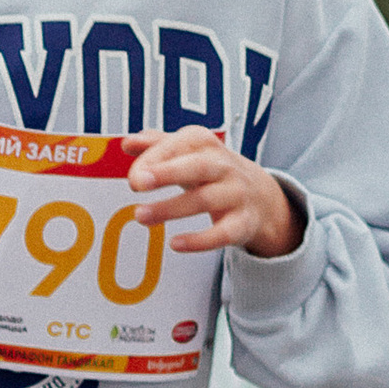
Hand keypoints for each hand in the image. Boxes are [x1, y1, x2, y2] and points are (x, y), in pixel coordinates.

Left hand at [125, 128, 299, 258]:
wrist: (261, 197)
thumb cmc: (212, 171)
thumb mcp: (188, 153)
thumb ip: (157, 146)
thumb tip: (127, 143)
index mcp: (206, 144)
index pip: (180, 144)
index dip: (154, 157)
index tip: (133, 175)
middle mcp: (223, 166)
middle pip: (196, 167)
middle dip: (166, 173)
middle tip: (136, 183)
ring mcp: (236, 194)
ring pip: (204, 200)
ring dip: (171, 208)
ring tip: (141, 216)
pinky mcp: (243, 223)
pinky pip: (223, 233)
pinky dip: (199, 240)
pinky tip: (175, 244)